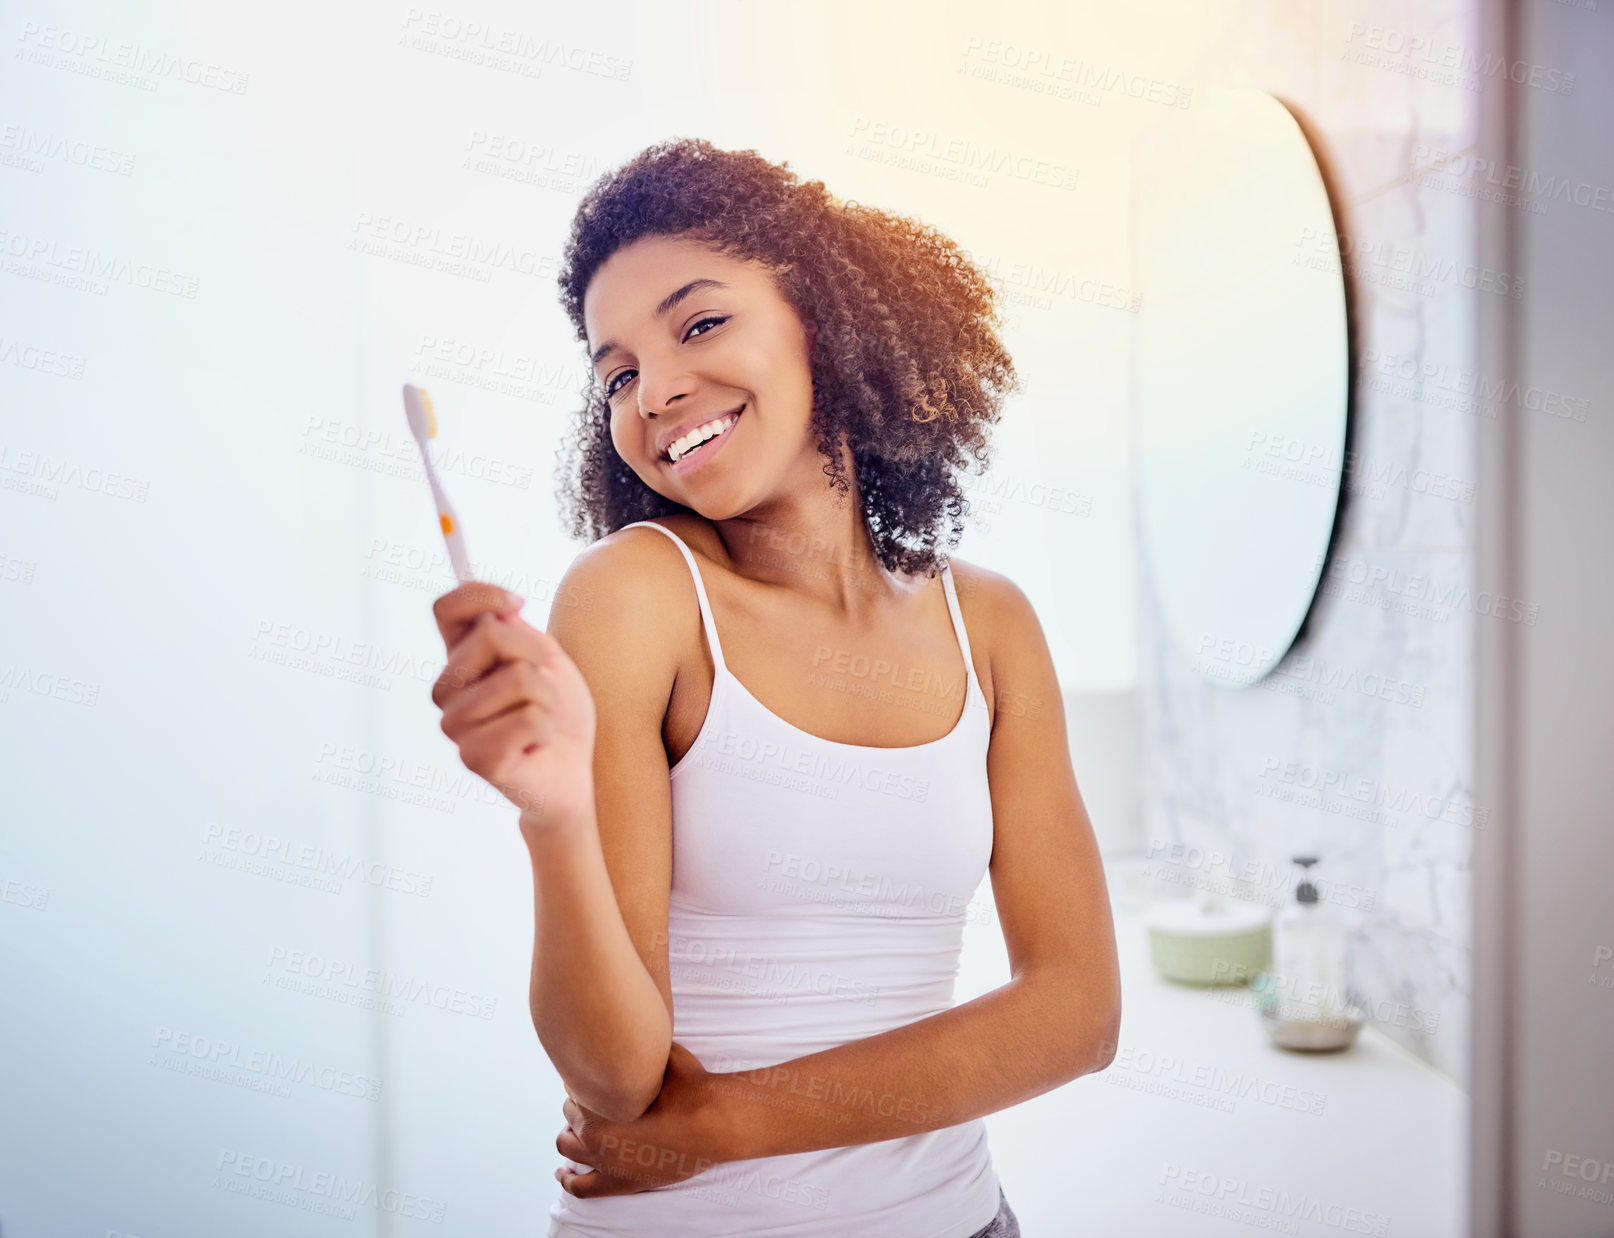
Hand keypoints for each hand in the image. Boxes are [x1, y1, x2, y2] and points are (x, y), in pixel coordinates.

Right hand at [430, 581, 596, 831]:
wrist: (571, 768)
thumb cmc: (557, 711)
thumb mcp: (545, 658)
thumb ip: (517, 631)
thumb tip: (501, 610)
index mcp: (458, 660)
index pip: (446, 609)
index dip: (481, 594)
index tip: (517, 603)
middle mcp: (447, 691)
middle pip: (492, 635)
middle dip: (538, 657)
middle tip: (545, 689)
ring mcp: (455, 725)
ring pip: (519, 679)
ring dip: (547, 699)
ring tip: (540, 722)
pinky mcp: (474, 758)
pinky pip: (529, 719)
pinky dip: (546, 729)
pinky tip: (536, 746)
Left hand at [554, 1043, 730, 1197]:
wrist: (713, 1122)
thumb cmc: (691, 1085)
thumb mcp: (663, 1053)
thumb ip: (643, 1046)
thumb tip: (636, 1027)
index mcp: (599, 1098)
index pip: (573, 1085)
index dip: (584, 1078)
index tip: (595, 1075)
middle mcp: (593, 1131)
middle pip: (570, 1112)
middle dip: (580, 1104)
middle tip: (595, 1099)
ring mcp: (603, 1160)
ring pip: (566, 1144)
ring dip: (570, 1134)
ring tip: (580, 1128)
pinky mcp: (618, 1183)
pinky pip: (581, 1187)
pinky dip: (568, 1179)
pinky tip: (564, 1172)